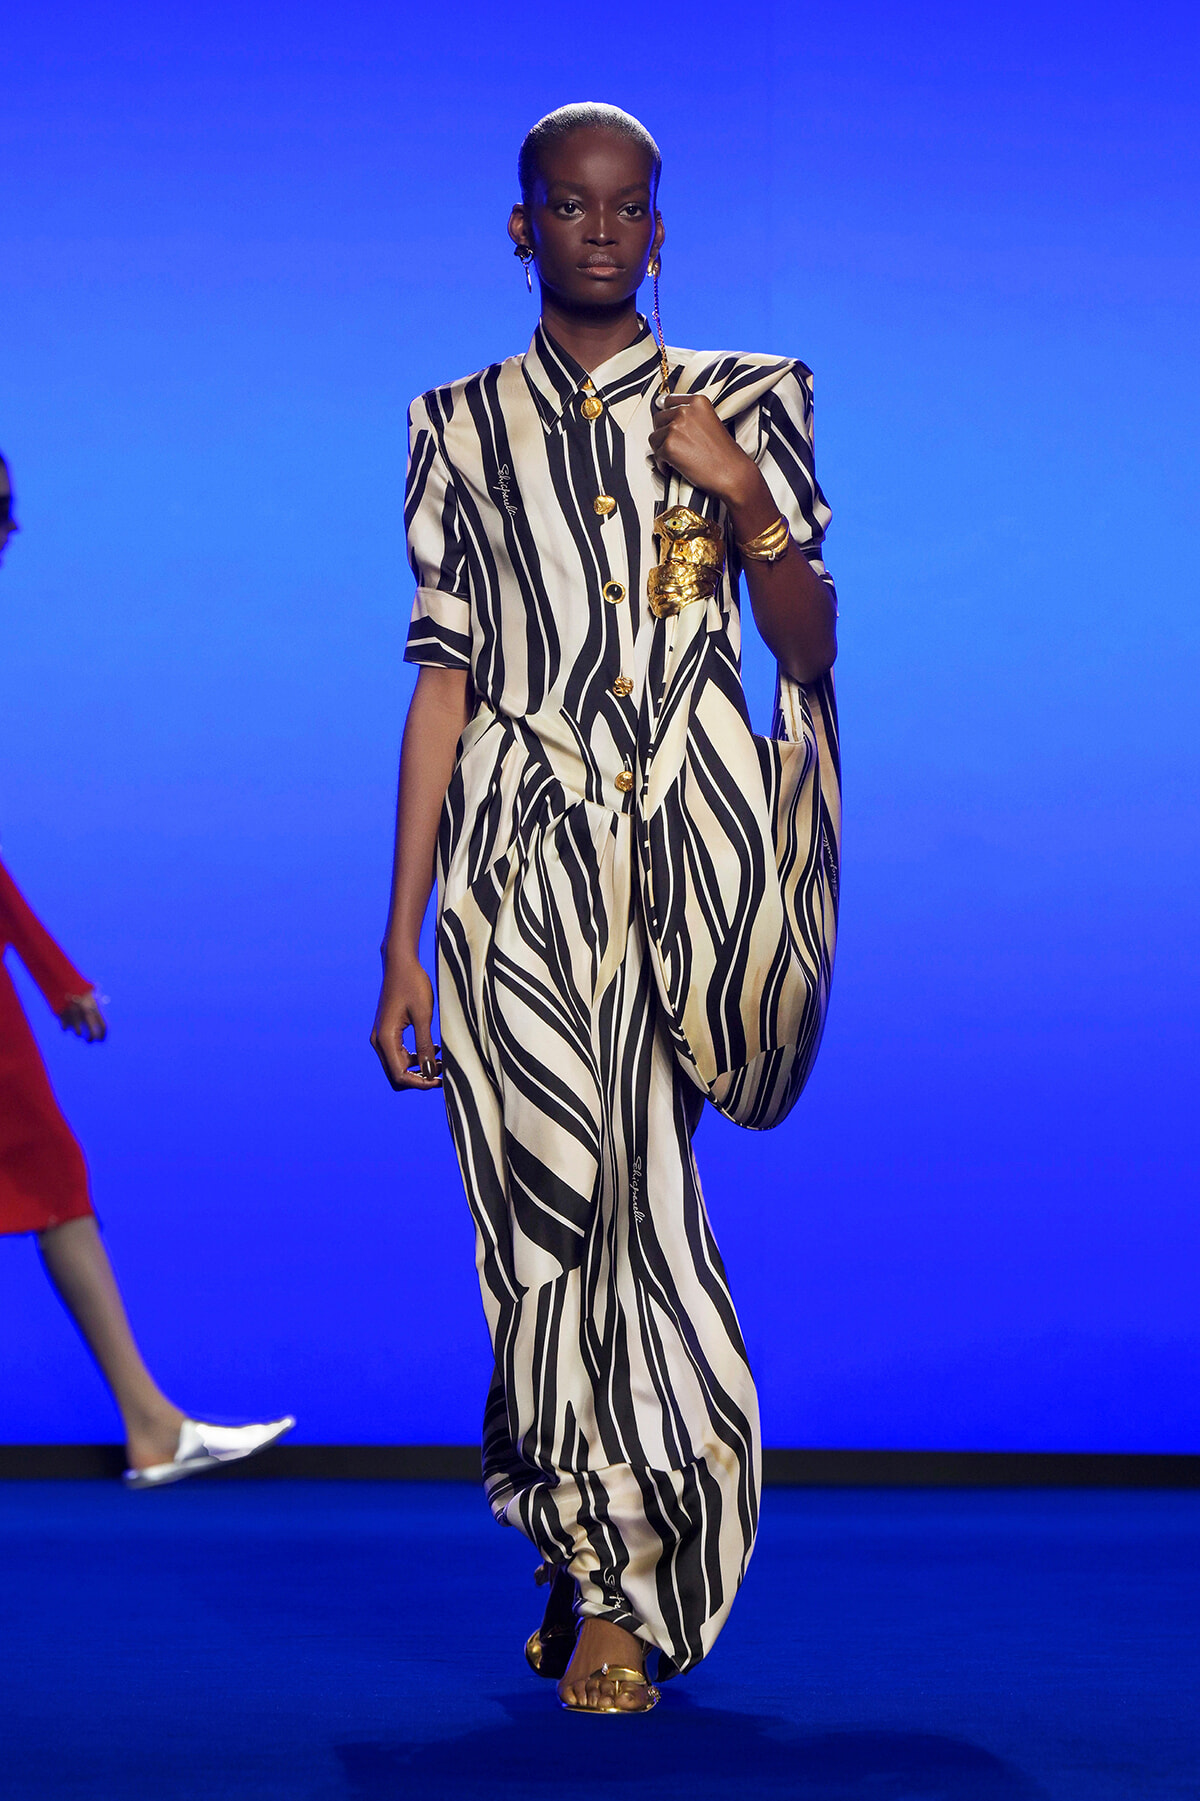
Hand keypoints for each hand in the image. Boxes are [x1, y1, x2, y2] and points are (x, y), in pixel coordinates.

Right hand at [60, 992, 106, 1041]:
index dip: (103, 1035)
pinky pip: (65, 1028)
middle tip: (89, 1040)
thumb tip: (98, 1014)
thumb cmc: (78, 988)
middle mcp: (86, 1014)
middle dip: (91, 1039)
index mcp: (95, 1008)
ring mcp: (74, 1016)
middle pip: (92, 1034)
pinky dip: (66, 1027)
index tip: (101, 1040)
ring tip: (77, 1028)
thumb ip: (95, 1005)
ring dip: (78, 1032)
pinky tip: (67, 1022)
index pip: (103, 1027)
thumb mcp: (90, 994)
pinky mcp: (62, 1017)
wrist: (63, 981)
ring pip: (78, 1033)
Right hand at [370, 953, 441, 1091]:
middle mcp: (378, 1041)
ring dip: (419, 1068)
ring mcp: (381, 1037)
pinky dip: (415, 1057)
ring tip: (441, 1060)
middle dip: (419, 1078)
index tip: (441, 1080)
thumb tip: (430, 1072)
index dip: (420, 1083)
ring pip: (398, 1066)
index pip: (399, 1075)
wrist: (400, 963)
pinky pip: (399, 1054)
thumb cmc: (413, 984)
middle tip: (442, 1072)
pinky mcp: (387, 1032)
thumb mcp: (423, 1015)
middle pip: (396, 1075)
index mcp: (385, 1039)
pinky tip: (433, 1048)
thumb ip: (425, 1045)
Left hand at [647, 393, 757, 506]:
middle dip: (663, 434)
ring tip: (675, 458)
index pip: (668, 401)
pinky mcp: (669, 446)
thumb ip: (691, 417)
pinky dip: (662, 464)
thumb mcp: (710, 423)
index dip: (667, 417)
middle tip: (674, 446)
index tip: (668, 425)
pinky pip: (656, 455)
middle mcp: (685, 411)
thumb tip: (670, 420)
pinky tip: (674, 468)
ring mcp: (676, 428)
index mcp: (697, 402)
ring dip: (661, 449)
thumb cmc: (725, 454)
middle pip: (658, 419)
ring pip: (654, 437)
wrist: (733, 473)